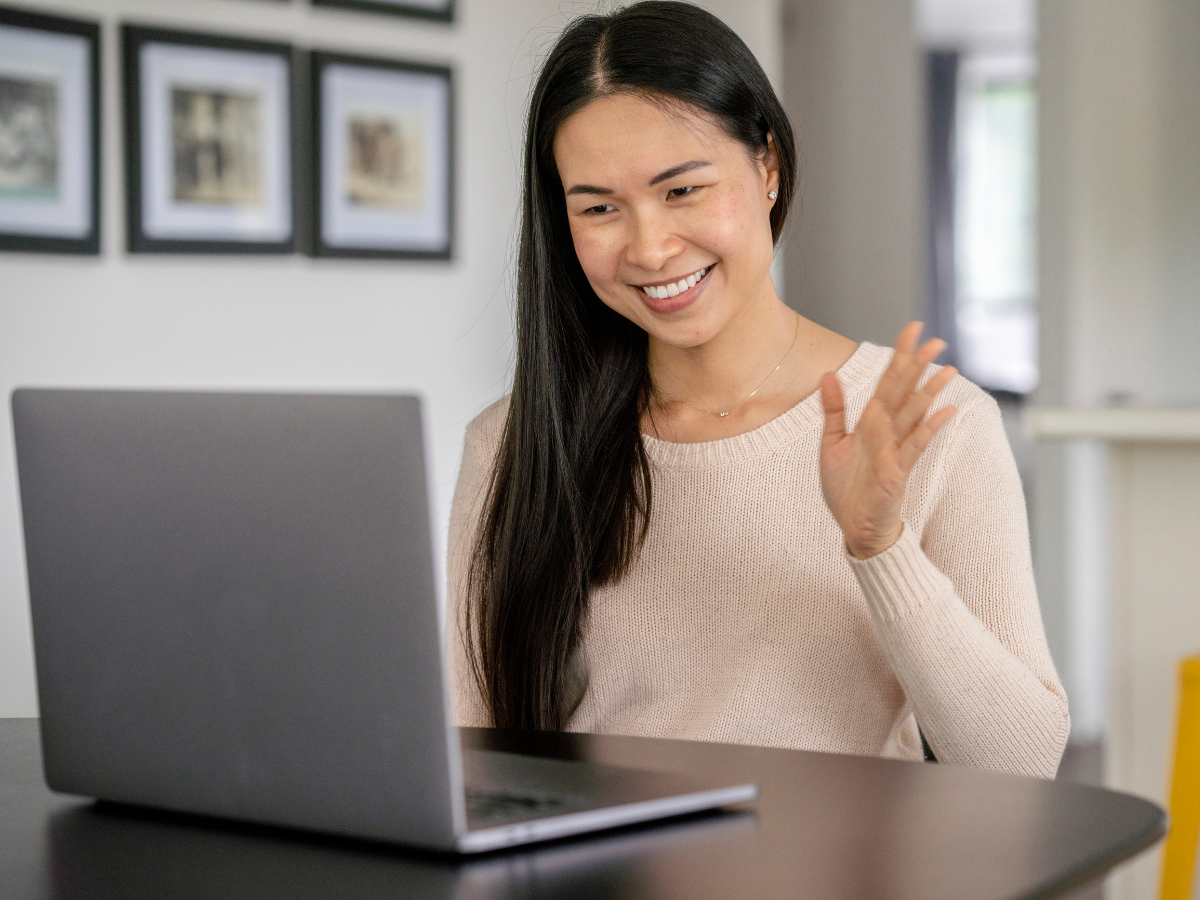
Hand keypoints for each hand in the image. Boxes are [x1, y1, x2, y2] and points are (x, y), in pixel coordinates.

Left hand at [819, 323, 957, 558]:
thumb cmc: (846, 488)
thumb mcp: (831, 443)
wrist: (853, 527)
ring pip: (914, 415)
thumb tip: (827, 374)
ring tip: (947, 369)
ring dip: (930, 392)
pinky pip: (913, 446)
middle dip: (918, 366)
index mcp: (871, 422)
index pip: (887, 382)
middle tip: (937, 340)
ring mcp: (895, 451)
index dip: (898, 356)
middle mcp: (887, 432)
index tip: (912, 329)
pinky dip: (928, 428)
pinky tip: (945, 411)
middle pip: (904, 392)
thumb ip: (833, 410)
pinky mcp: (897, 472)